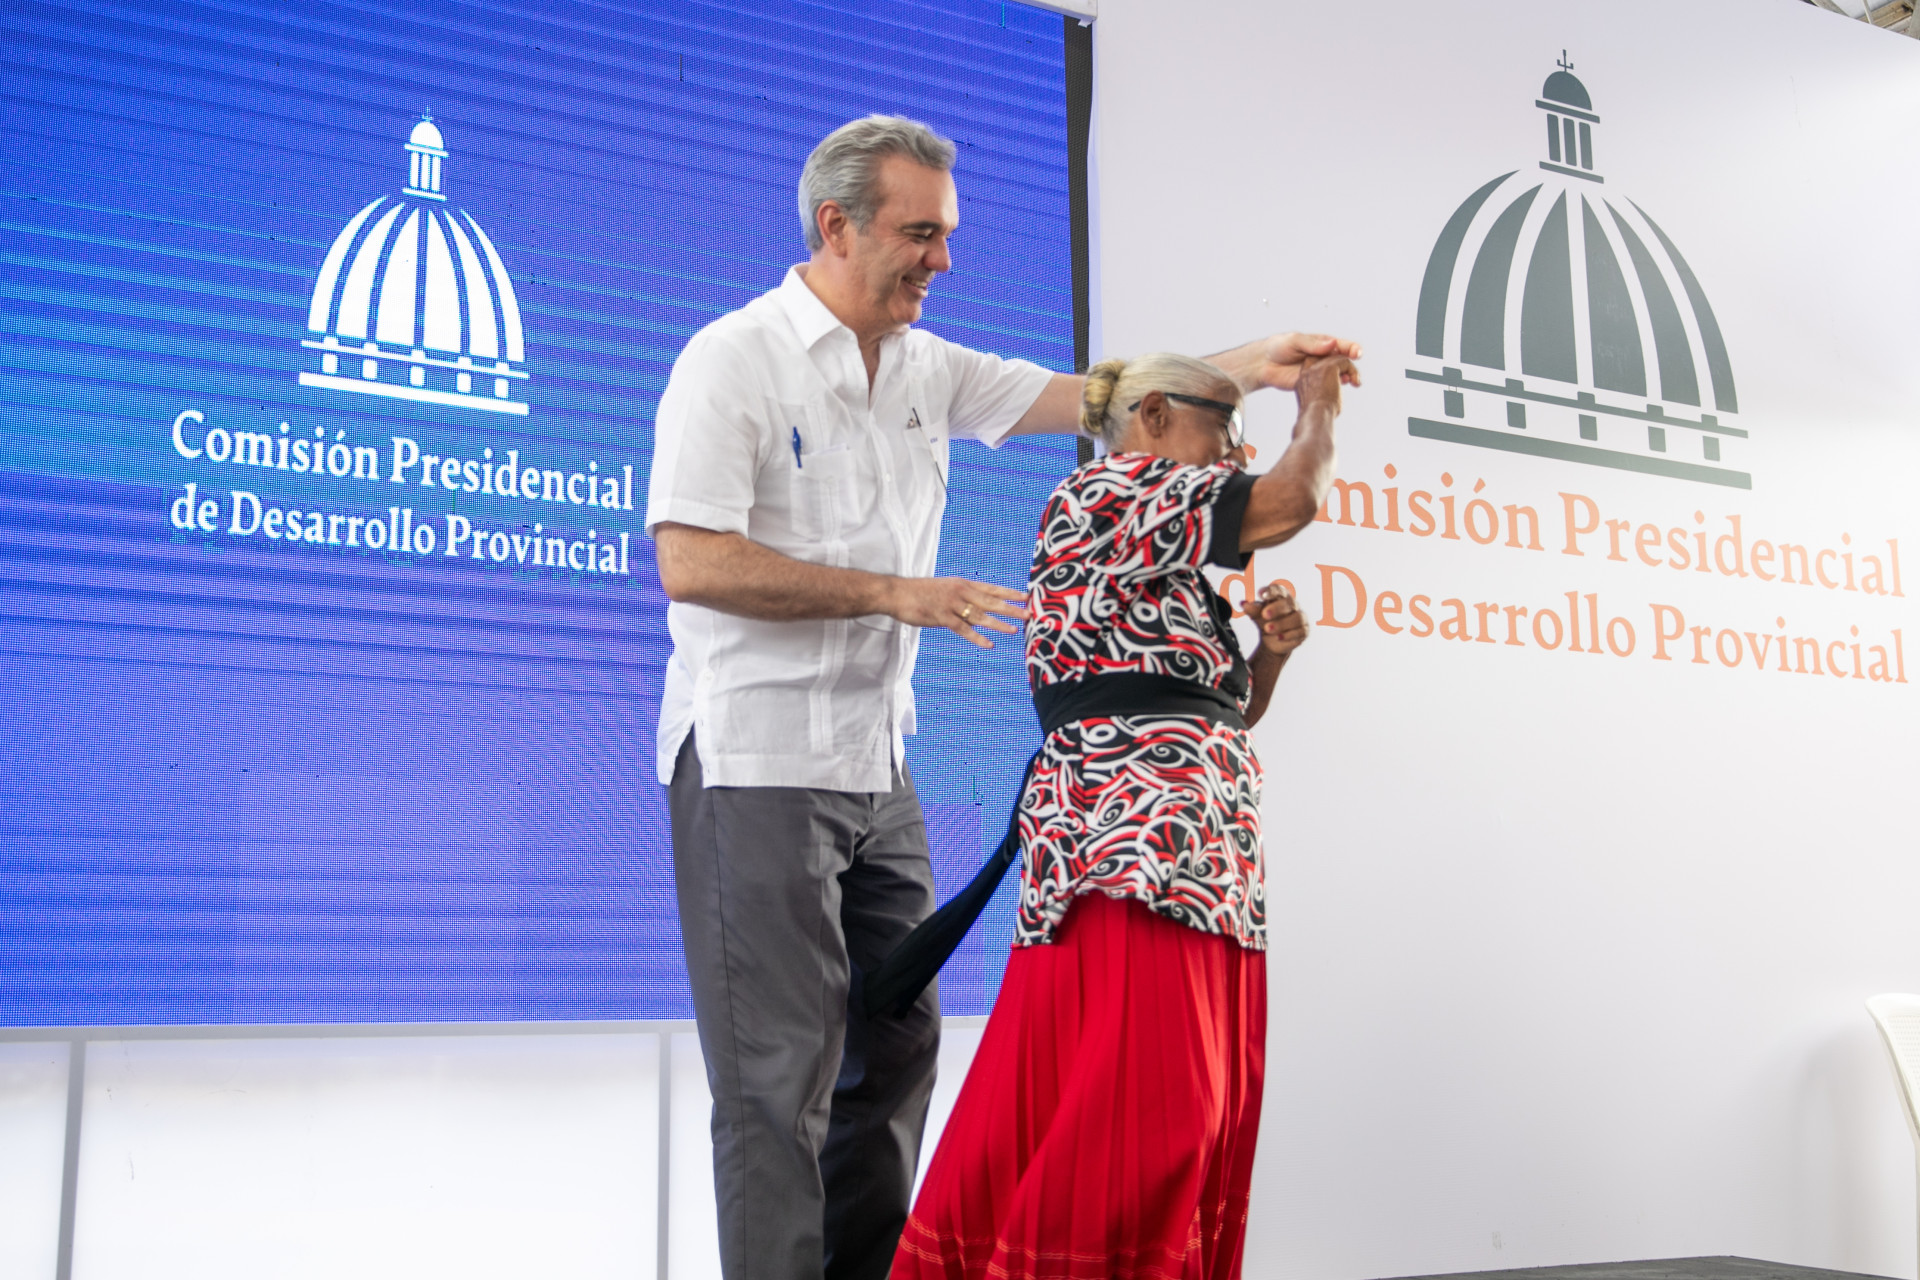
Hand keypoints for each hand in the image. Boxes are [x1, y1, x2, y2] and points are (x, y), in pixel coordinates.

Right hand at [887, 577, 1026, 648]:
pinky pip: (963, 629)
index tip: (1026, 597)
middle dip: (1010, 608)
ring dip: (998, 623)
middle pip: (990, 601)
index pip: (991, 589)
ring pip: (979, 615)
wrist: (897, 593)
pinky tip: (989, 644)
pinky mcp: (941, 617)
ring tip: (1014, 630)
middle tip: (1028, 614)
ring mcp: (951, 605)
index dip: (1009, 593)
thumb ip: (962, 597)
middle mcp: (960, 593)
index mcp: (962, 585)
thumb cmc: (920, 592)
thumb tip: (977, 606)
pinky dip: (977, 637)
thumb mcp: (945, 589)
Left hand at [1242, 333, 1362, 391]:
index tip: (1357, 354)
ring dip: (1347, 378)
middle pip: (1344, 361)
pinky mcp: (1314, 382)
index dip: (1352, 349)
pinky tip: (1339, 389)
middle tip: (1355, 374)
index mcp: (1322, 344)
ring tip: (1351, 382)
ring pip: (1339, 374)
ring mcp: (1320, 370)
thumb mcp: (1295, 341)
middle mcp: (1324, 357)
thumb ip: (1312, 344)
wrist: (1265, 363)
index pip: (1342, 345)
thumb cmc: (1279, 347)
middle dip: (1352, 367)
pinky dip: (1336, 387)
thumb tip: (1332, 344)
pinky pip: (1328, 385)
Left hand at [1250, 581, 1308, 656]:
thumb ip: (1253, 610)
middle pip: (1288, 603)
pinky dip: (1289, 635)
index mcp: (1280, 597)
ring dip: (1282, 623)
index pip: (1278, 590)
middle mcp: (1292, 605)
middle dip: (1276, 608)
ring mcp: (1300, 617)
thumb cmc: (1266, 621)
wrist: (1272, 641)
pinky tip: (1279, 637)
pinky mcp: (1304, 630)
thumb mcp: (1257, 615)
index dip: (1271, 591)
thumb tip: (1245, 604)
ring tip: (1268, 629)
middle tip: (1264, 614)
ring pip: (1297, 617)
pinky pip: (1301, 631)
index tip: (1261, 594)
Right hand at [1294, 354, 1360, 414]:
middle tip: (1348, 380)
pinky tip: (1356, 383)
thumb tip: (1335, 393)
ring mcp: (1316, 368)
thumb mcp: (1318, 405)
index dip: (1329, 372)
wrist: (1316, 418)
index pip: (1315, 367)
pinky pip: (1345, 361)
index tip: (1340, 382)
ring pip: (1336, 359)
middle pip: (1326, 360)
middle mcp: (1307, 372)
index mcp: (1302, 381)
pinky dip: (1353, 371)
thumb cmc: (1319, 418)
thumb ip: (1323, 394)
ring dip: (1349, 369)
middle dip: (1339, 367)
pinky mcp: (1328, 367)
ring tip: (1355, 382)